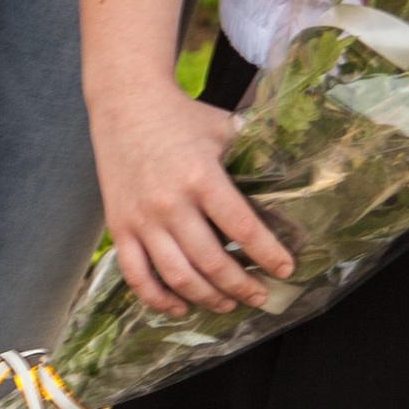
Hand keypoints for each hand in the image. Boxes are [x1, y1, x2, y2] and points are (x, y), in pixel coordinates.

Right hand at [88, 82, 294, 313]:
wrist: (125, 103)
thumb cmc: (182, 116)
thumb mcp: (223, 128)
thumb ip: (252, 155)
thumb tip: (289, 178)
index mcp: (202, 177)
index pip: (242, 228)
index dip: (268, 255)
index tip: (286, 270)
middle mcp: (171, 203)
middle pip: (212, 262)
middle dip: (242, 286)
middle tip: (261, 296)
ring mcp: (142, 219)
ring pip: (178, 276)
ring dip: (207, 298)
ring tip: (228, 304)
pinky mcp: (120, 228)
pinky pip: (137, 276)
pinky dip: (158, 299)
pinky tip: (181, 306)